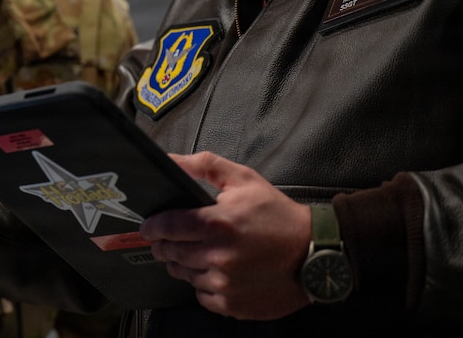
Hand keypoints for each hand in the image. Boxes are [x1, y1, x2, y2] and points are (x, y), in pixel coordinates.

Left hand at [140, 152, 311, 319]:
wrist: (314, 253)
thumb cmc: (278, 215)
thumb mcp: (245, 180)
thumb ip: (205, 165)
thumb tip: (171, 159)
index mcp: (217, 222)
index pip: (167, 226)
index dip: (153, 226)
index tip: (148, 227)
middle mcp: (217, 255)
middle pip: (170, 252)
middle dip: (164, 245)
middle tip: (168, 241)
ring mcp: (224, 283)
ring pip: (184, 275)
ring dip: (184, 265)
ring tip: (197, 254)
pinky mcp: (232, 304)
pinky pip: (202, 296)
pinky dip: (204, 285)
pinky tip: (217, 273)